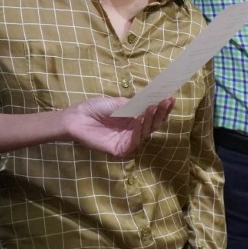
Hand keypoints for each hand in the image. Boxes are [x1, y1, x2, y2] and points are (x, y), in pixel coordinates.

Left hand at [59, 96, 174, 158]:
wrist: (77, 117)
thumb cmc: (95, 108)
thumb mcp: (118, 102)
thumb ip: (135, 105)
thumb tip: (153, 101)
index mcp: (134, 120)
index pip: (152, 116)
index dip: (162, 108)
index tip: (170, 98)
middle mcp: (133, 132)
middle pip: (152, 125)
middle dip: (160, 112)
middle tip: (166, 101)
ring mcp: (127, 141)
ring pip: (145, 132)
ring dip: (151, 119)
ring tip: (154, 106)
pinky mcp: (120, 150)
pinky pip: (133, 141)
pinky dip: (139, 130)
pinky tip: (141, 118)